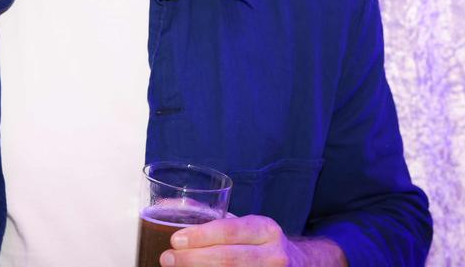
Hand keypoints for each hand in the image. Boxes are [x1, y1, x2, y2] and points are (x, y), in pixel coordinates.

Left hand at [162, 215, 344, 266]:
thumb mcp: (243, 225)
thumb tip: (167, 204)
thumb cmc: (258, 242)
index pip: (231, 231)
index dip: (201, 236)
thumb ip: (210, 217)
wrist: (297, 264)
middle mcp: (274, 254)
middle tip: (167, 258)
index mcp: (265, 229)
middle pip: (229, 258)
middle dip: (193, 259)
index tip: (175, 240)